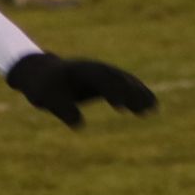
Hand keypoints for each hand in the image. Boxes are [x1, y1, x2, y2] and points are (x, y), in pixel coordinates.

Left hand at [4, 51, 157, 128]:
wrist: (41, 74)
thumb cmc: (43, 88)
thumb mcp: (47, 99)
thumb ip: (63, 110)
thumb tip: (79, 125)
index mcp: (80, 70)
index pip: (100, 79)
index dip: (112, 91)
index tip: (121, 107)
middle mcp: (95, 69)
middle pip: (117, 78)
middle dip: (131, 92)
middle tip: (145, 108)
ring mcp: (102, 73)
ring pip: (125, 81)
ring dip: (139, 94)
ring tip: (153, 109)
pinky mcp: (105, 81)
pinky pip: (124, 87)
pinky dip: (137, 95)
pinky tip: (149, 107)